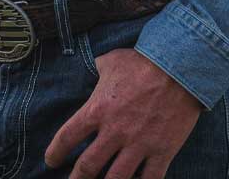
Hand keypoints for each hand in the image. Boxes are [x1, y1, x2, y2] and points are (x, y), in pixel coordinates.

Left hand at [44, 48, 203, 178]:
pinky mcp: (162, 152)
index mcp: (97, 109)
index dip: (55, 153)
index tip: (51, 161)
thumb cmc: (142, 62)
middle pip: (87, 166)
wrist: (177, 67)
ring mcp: (138, 145)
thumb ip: (99, 69)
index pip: (67, 137)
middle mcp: (114, 132)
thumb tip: (96, 68)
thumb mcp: (112, 60)